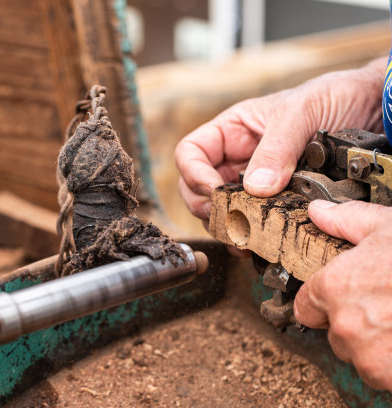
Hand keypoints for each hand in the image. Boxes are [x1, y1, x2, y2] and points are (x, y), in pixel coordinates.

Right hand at [175, 58, 384, 219]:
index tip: (212, 190)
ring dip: (227, 224)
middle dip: (206, 206)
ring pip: (221, 209)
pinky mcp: (277, 202)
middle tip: (227, 217)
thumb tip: (255, 187)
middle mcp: (240, 158)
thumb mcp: (302, 112)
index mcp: (233, 131)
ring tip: (242, 234)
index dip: (193, 173)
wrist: (376, 110)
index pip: (191, 153)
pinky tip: (257, 239)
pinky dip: (248, 234)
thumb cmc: (337, 96)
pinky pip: (251, 221)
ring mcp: (257, 182)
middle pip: (198, 188)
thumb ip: (276, 147)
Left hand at [294, 200, 391, 390]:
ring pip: (362, 358)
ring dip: (378, 348)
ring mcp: (371, 358)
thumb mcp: (389, 227)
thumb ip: (347, 221)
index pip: (306, 308)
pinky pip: (386, 376)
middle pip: (337, 334)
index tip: (346, 298)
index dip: (324, 302)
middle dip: (357, 324)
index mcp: (335, 288)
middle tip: (386, 306)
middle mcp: (346, 326)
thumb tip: (319, 213)